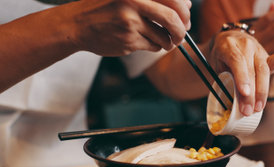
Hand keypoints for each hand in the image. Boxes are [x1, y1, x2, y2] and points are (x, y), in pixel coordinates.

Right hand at [64, 0, 190, 55]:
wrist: (76, 24)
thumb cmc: (105, 7)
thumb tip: (187, 5)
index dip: (185, 9)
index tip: (186, 17)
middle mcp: (133, 1)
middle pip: (173, 18)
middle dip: (182, 30)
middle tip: (182, 34)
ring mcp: (130, 22)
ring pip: (165, 36)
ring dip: (169, 41)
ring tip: (163, 40)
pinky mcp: (128, 40)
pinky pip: (153, 46)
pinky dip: (155, 46)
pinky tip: (145, 41)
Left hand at [209, 30, 273, 115]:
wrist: (229, 39)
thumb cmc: (221, 56)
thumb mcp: (216, 66)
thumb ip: (222, 80)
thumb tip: (229, 103)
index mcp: (229, 46)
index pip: (237, 61)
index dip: (242, 78)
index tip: (245, 93)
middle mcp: (246, 45)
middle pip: (252, 69)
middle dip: (251, 93)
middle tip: (248, 110)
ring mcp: (259, 50)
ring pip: (264, 70)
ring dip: (262, 91)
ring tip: (258, 107)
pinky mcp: (268, 56)